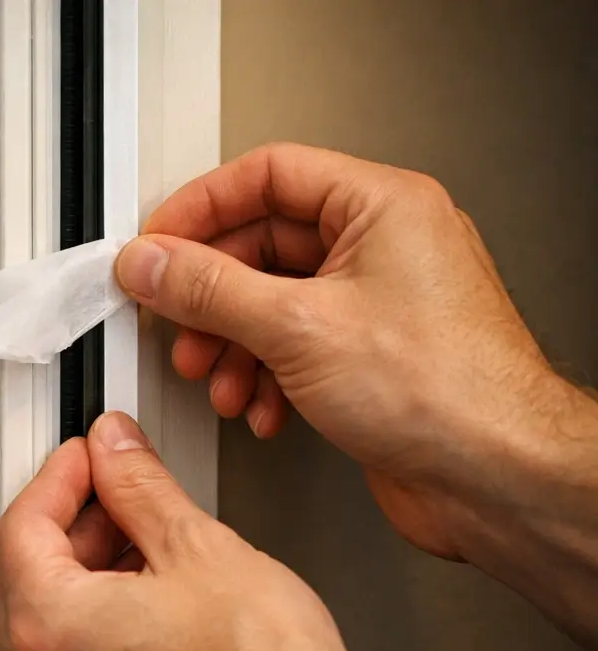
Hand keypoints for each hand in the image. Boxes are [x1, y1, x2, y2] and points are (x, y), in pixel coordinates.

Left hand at [0, 412, 402, 650]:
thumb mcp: (200, 547)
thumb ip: (141, 488)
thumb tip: (116, 453)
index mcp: (49, 625)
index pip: (19, 527)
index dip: (58, 478)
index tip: (89, 457)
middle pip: (16, 580)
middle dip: (60, 530)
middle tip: (110, 497)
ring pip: (39, 633)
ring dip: (73, 583)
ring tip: (139, 550)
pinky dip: (89, 636)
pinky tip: (144, 612)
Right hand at [114, 142, 587, 560]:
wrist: (497, 476)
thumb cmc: (447, 391)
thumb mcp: (298, 326)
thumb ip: (209, 289)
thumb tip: (153, 262)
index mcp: (382, 207)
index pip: (269, 175)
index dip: (202, 207)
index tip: (157, 243)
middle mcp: (385, 246)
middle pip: (264, 244)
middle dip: (211, 294)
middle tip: (173, 318)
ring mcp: (379, 303)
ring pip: (273, 303)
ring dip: (231, 344)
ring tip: (215, 375)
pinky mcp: (372, 357)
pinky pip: (294, 347)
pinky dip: (264, 375)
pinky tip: (259, 405)